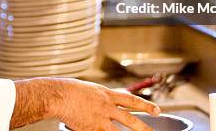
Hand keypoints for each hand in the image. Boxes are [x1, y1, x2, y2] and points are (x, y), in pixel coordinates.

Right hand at [10, 78, 159, 129]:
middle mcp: (106, 106)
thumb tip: (107, 102)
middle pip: (130, 118)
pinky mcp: (91, 128)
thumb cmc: (68, 90)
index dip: (145, 105)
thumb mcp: (89, 89)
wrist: (58, 95)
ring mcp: (99, 118)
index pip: (131, 100)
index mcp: (106, 94)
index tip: (157, 110)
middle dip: (144, 127)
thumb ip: (100, 97)